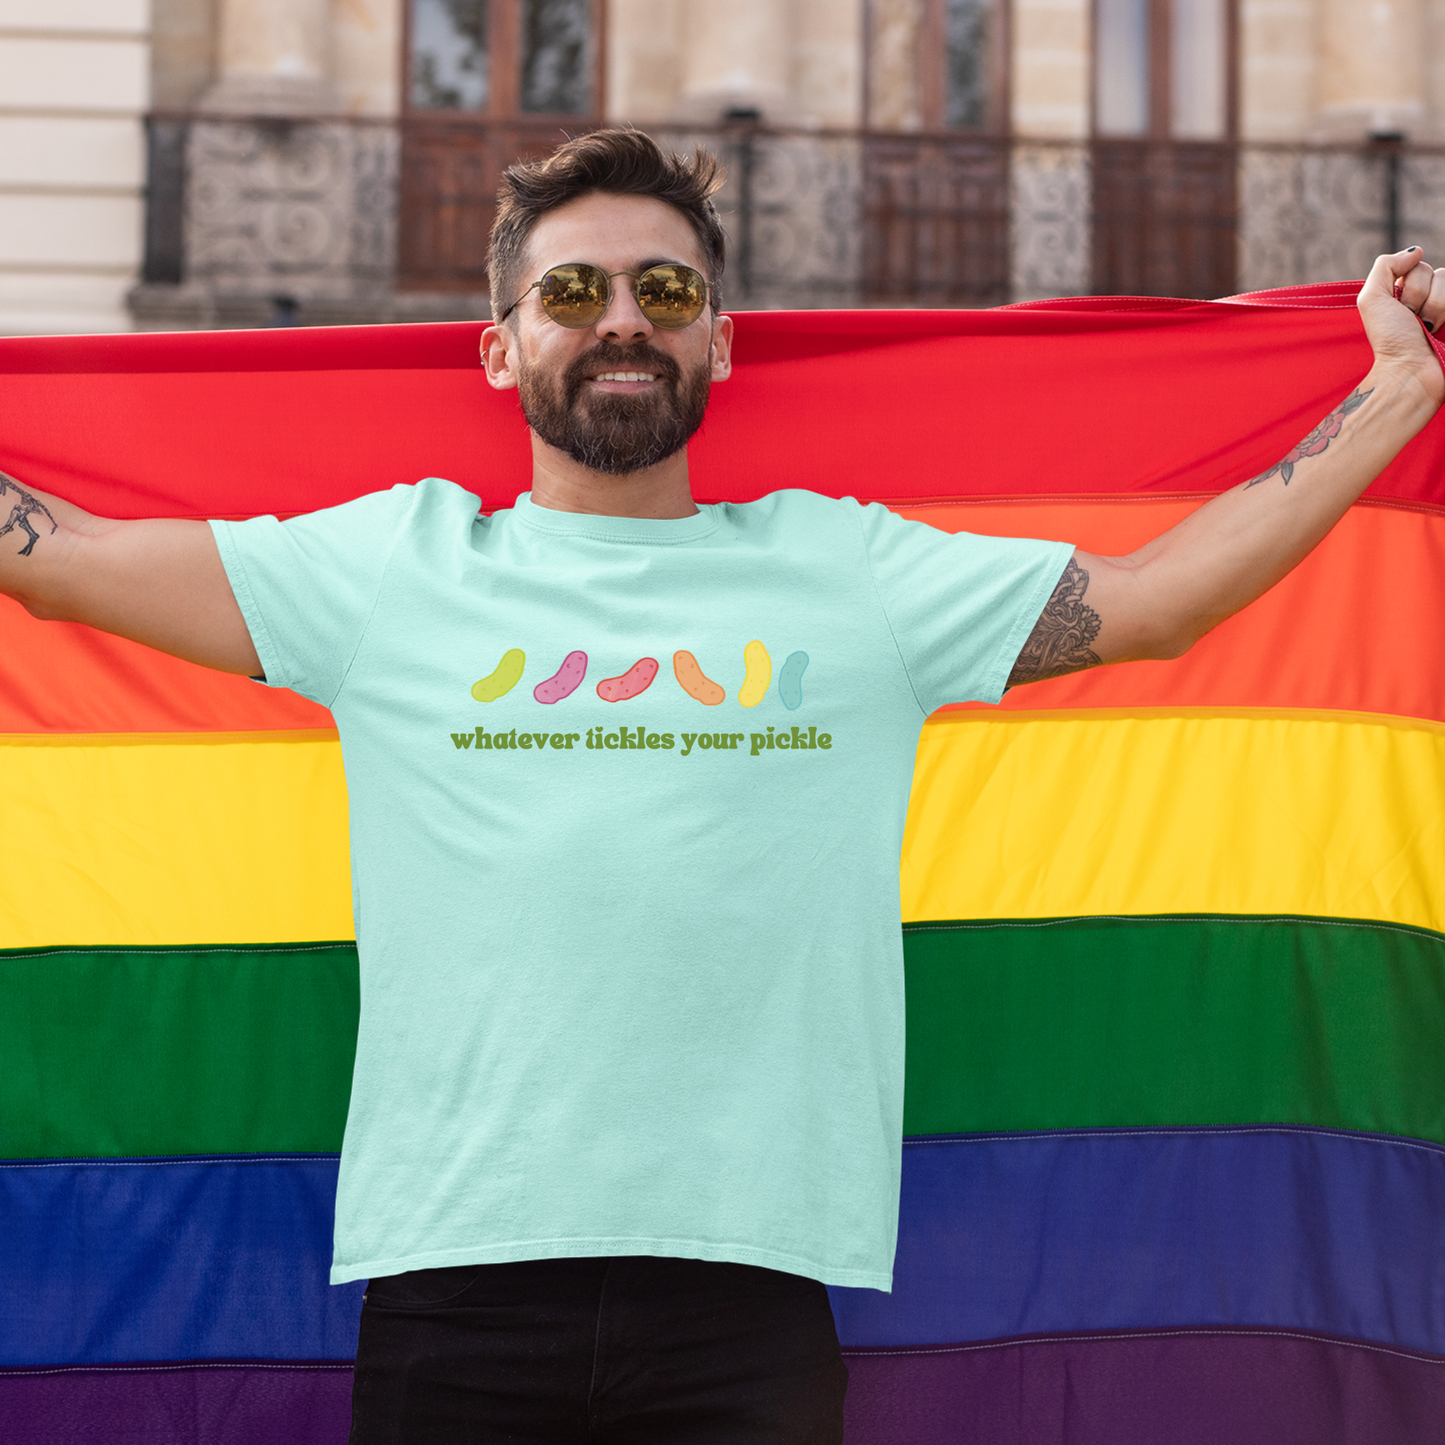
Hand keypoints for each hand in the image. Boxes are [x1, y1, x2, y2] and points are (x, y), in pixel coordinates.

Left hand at [1358, 247, 1444, 404]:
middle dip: (1421, 297)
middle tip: (1412, 321)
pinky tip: (1441, 329)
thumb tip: (1416, 251)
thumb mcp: (1372, 300)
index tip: (1399, 310)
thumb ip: (1385, 266)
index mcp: (1408, 294)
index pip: (1420, 267)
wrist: (1411, 371)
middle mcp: (1430, 300)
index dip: (1409, 286)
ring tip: (1428, 329)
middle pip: (1439, 274)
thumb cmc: (1390, 339)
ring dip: (1437, 308)